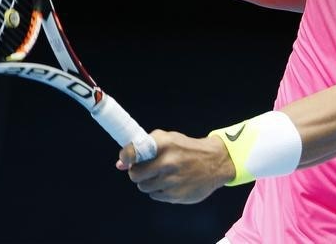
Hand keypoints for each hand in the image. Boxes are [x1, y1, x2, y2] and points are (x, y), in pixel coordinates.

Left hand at [116, 130, 234, 203]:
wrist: (215, 162)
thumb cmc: (186, 149)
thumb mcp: (168, 140)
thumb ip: (143, 149)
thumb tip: (119, 164)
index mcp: (164, 144)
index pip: (134, 152)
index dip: (126, 157)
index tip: (125, 159)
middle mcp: (167, 162)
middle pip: (135, 175)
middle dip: (136, 173)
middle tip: (145, 169)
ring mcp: (172, 181)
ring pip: (144, 187)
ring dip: (148, 182)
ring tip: (161, 175)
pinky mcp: (177, 196)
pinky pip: (156, 196)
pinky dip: (159, 190)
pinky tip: (170, 182)